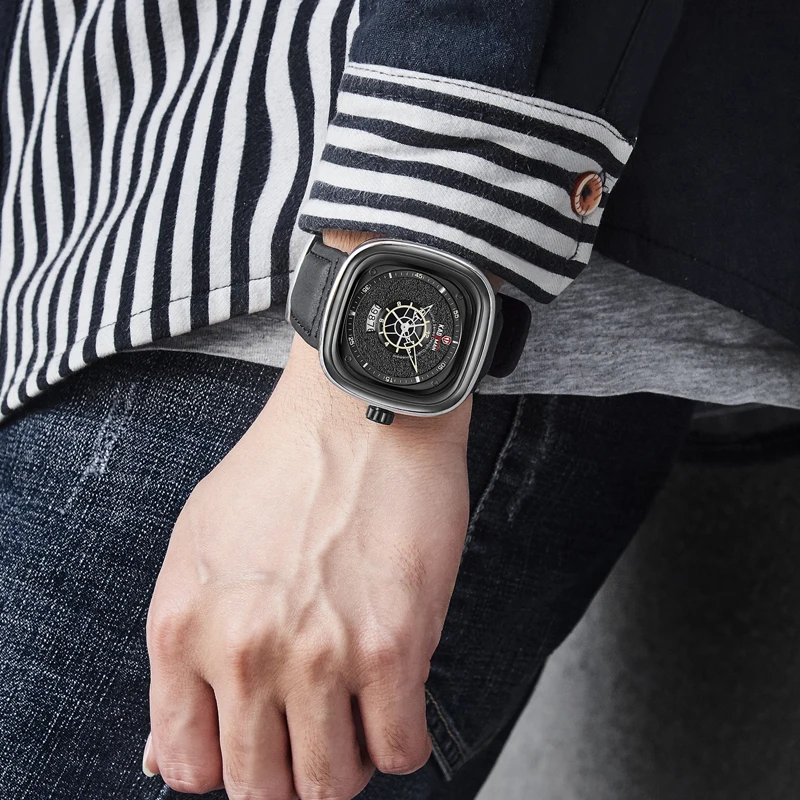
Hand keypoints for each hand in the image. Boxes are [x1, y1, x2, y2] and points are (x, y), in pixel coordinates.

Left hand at [142, 232, 471, 798]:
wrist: (360, 410)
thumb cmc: (284, 469)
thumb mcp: (199, 547)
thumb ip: (181, 654)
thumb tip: (170, 754)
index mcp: (182, 628)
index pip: (189, 767)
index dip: (228, 767)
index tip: (260, 743)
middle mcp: (242, 652)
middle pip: (262, 789)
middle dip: (290, 773)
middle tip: (315, 733)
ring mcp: (318, 654)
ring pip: (333, 785)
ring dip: (346, 764)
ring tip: (357, 717)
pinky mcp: (393, 645)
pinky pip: (401, 750)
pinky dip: (401, 743)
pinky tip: (398, 705)